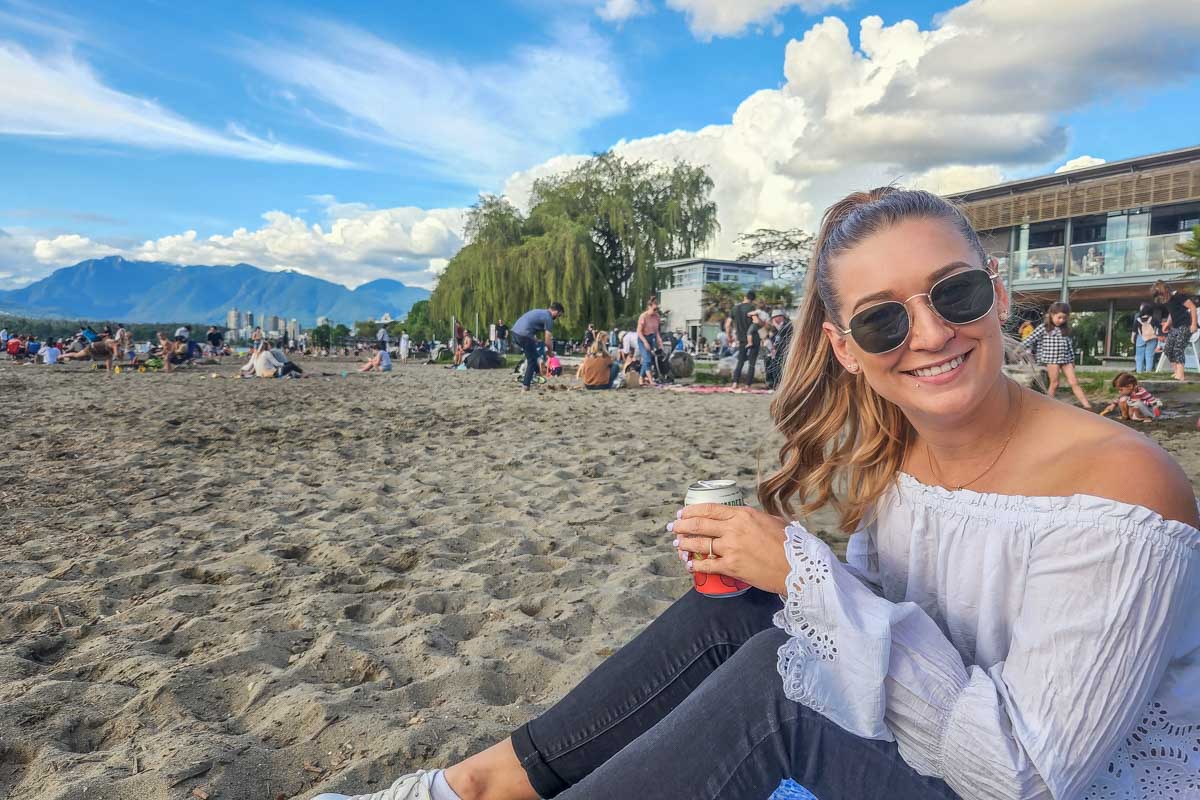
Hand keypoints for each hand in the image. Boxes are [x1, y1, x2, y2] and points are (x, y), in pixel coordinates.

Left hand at [669, 504, 789, 593]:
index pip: (709, 509)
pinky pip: (706, 565)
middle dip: (681, 525)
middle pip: (699, 525)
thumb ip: (753, 518)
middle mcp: (733, 529)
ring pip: (698, 544)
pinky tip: (689, 565)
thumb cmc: (791, 544)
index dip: (691, 510)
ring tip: (677, 544)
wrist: (799, 568)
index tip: (682, 513)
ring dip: (683, 544)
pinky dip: (694, 566)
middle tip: (673, 527)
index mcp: (743, 514)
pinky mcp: (731, 567)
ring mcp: (731, 548)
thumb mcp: (772, 521)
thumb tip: (742, 518)